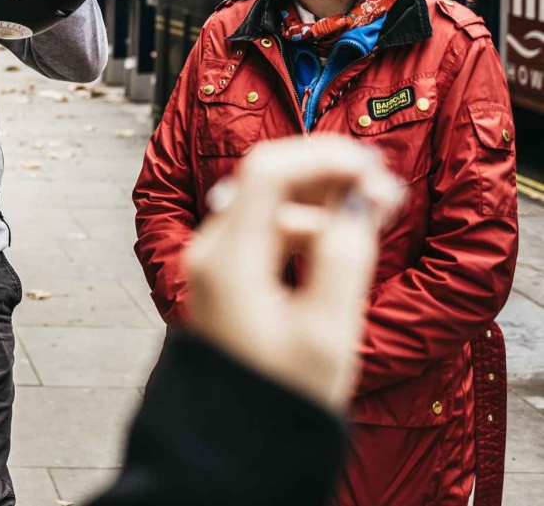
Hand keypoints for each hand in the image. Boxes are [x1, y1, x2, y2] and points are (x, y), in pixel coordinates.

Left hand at [186, 136, 402, 411]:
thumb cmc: (281, 395)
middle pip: (266, 180)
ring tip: (378, 207)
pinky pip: (268, 230)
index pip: (268, 171)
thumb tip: (361, 200)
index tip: (373, 164)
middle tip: (385, 185)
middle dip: (327, 173)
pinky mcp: (229, 276)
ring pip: (271, 204)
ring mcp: (216, 262)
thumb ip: (345, 259)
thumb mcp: (327, 331)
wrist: (240, 440)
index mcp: (226, 258)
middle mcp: (212, 251)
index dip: (323, 156)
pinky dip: (307, 223)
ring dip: (322, 198)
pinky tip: (346, 232)